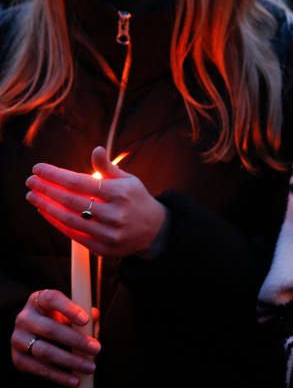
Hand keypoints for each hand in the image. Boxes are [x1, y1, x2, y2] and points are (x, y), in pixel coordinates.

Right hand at [10, 289, 100, 386]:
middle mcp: (25, 318)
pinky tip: (74, 379)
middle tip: (96, 348)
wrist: (34, 332)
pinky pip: (38, 369)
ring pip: (44, 351)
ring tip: (89, 366)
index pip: (52, 299)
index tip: (86, 320)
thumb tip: (94, 315)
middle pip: (50, 329)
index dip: (69, 309)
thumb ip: (83, 311)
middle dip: (76, 341)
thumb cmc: (57, 318)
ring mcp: (19, 339)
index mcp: (38, 300)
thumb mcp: (69, 310)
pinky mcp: (18, 358)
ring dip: (70, 361)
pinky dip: (58, 376)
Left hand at [26, 147, 167, 257]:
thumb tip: (96, 150)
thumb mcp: (128, 180)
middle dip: (46, 189)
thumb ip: (108, 167)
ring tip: (33, 197)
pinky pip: (74, 234)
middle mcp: (115, 213)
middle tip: (31, 182)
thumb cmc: (136, 200)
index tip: (39, 168)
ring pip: (69, 219)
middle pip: (70, 200)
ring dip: (46, 207)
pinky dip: (57, 223)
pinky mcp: (103, 248)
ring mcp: (109, 233)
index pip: (79, 181)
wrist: (155, 230)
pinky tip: (46, 212)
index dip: (55, 174)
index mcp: (121, 192)